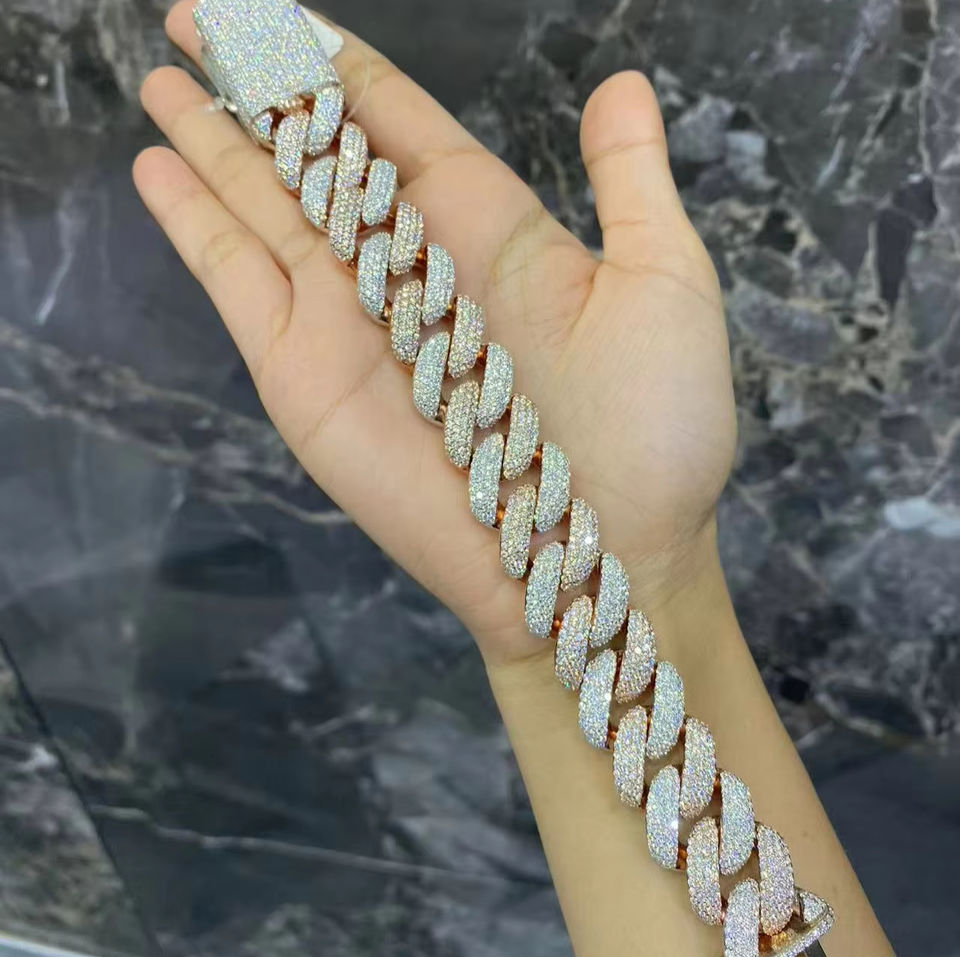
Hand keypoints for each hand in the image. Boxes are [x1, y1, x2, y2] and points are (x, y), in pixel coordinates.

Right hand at [135, 1, 735, 666]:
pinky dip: (195, 228)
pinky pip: (238, 285)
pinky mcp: (306, 378)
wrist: (605, 555)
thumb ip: (630, 182)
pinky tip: (159, 173)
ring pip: (264, 206)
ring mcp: (350, 320)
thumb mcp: (663, 283)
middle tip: (192, 17)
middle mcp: (410, 264)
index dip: (336, 61)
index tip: (281, 12)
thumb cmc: (657, 430)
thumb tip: (622, 86)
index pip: (395, 119)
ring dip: (213, 143)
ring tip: (162, 81)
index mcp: (487, 225)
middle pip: (315, 151)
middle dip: (256, 85)